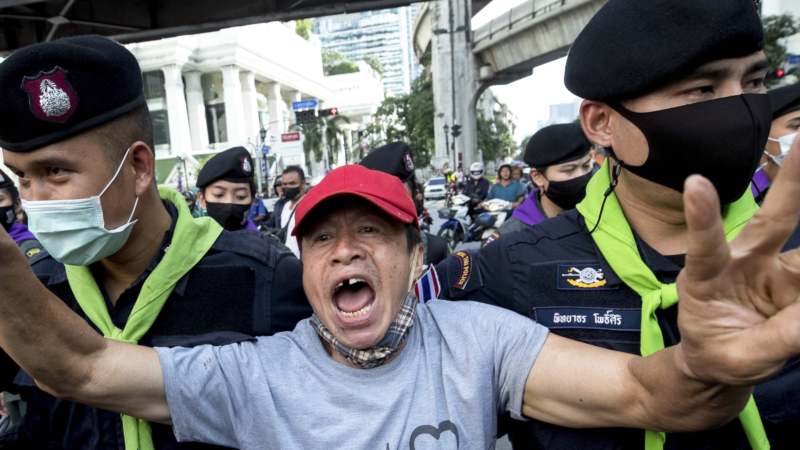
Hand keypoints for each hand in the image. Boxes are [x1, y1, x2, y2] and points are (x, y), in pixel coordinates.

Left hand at [677, 134, 799, 384]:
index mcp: (705, 278)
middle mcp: (741, 260)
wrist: (718, 360)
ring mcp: (773, 264)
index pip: (705, 246)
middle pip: (773, 217)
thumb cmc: (717, 352)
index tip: (695, 182)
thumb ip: (776, 340)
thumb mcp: (737, 358)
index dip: (703, 216)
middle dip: (794, 178)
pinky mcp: (796, 276)